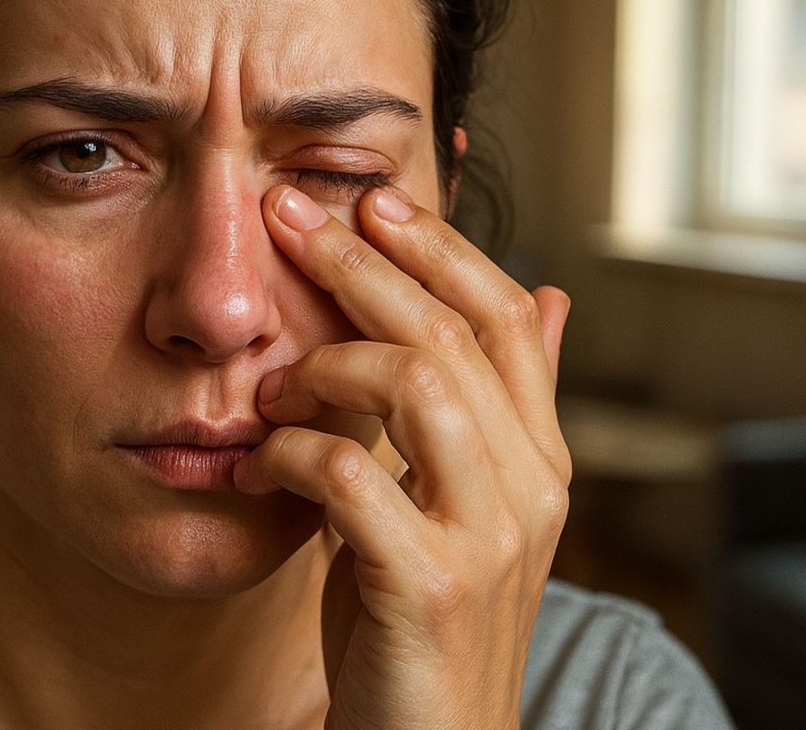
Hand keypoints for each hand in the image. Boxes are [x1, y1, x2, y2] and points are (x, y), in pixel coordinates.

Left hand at [232, 184, 570, 729]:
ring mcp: (488, 536)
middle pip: (452, 329)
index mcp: (536, 450)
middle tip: (290, 218)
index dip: (440, 246)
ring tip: (271, 382)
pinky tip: (254, 465)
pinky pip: (349, 475)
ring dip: (327, 362)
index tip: (371, 200)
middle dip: (364, 262)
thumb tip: (551, 297)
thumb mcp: (464, 493)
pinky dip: (288, 451)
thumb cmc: (422, 604)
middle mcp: (531, 482)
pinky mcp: (429, 587)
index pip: (504, 312)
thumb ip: (493, 401)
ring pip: (417, 381)